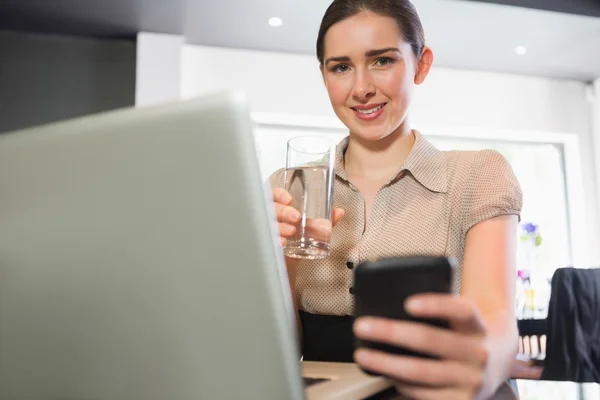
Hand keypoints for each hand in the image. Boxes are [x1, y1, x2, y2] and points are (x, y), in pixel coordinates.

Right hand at [271, 187, 343, 247]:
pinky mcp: (266, 244)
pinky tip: (282, 243)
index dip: (279, 194)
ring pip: (266, 224)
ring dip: (279, 226)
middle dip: (283, 211)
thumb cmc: (297, 241)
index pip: (274, 194)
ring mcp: (267, 231)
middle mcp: (271, 218)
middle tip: (296, 217)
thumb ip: (324, 220)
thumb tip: (339, 212)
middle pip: (270, 207)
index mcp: (280, 208)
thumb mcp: (311, 229)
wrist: (290, 263)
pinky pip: (265, 241)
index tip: (289, 199)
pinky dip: (274, 241)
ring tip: (291, 231)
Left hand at [353, 294, 488, 399]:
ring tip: (363, 355)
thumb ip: (439, 313)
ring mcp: (470, 381)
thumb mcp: (461, 320)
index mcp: (477, 326)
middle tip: (362, 326)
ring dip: (386, 363)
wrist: (497, 363)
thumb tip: (391, 308)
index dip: (436, 305)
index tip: (408, 304)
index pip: (462, 310)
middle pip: (431, 340)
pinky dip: (399, 384)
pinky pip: (422, 394)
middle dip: (391, 332)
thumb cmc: (464, 335)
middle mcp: (478, 353)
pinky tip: (384, 375)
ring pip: (421, 372)